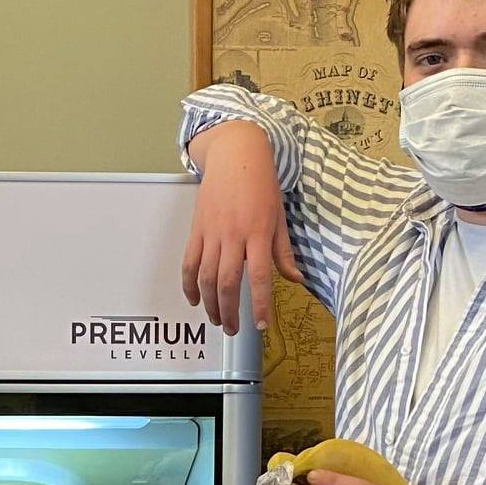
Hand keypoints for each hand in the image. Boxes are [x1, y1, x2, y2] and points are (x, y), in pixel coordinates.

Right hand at [181, 120, 301, 335]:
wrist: (235, 154)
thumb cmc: (261, 183)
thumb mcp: (279, 216)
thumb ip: (283, 251)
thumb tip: (295, 279)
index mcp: (258, 233)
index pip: (260, 276)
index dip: (260, 304)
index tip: (262, 325)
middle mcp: (233, 236)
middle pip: (228, 283)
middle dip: (230, 312)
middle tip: (233, 330)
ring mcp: (212, 233)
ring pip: (206, 277)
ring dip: (210, 304)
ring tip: (217, 320)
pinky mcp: (197, 229)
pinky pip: (189, 262)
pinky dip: (189, 284)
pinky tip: (195, 299)